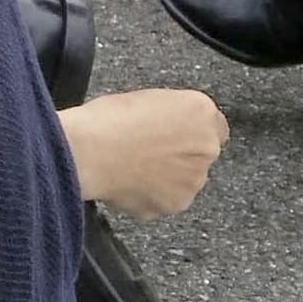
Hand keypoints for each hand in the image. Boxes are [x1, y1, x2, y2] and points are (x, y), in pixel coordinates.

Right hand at [60, 87, 229, 217]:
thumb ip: (172, 114)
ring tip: (133, 168)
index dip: (191, 131)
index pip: (215, 124)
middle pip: (201, 155)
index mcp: (200, 111)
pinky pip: (166, 200)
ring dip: (167, 178)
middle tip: (147, 152)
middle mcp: (206, 146)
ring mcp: (193, 179)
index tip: (177, 135)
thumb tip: (170, 126)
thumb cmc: (106, 121)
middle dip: (180, 156)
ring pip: (185, 180)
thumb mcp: (146, 98)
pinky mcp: (175, 203)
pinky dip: (151, 196)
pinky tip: (129, 183)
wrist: (88, 152)